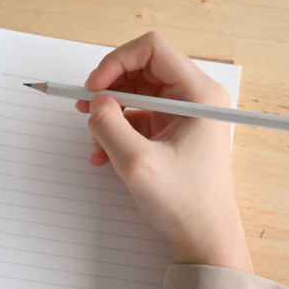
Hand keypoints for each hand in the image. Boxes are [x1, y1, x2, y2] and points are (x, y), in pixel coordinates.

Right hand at [75, 31, 253, 273]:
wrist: (204, 238)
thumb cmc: (188, 205)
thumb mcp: (138, 164)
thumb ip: (109, 126)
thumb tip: (94, 103)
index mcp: (199, 95)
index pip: (153, 50)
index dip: (116, 61)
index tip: (94, 85)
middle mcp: (194, 99)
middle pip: (141, 68)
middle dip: (108, 86)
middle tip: (84, 105)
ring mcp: (183, 115)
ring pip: (136, 92)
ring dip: (109, 110)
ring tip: (93, 133)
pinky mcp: (171, 132)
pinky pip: (136, 117)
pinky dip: (115, 129)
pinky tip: (102, 152)